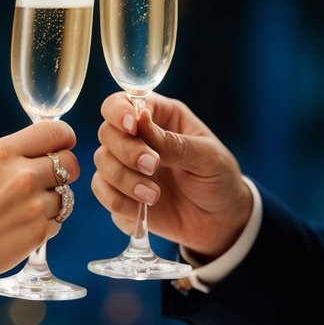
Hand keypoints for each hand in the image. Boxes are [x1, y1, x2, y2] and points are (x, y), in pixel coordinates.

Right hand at [0, 119, 78, 290]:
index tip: (62, 145)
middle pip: (71, 162)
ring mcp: (34, 204)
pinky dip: (45, 223)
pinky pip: (57, 220)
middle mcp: (23, 174)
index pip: (55, 131)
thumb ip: (8, 158)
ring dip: (52, 200)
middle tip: (49, 180)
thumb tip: (38, 153)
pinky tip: (21, 227)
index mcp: (2, 153)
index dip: (64, 137)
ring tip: (25, 209)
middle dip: (64, 170)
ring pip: (66, 194)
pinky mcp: (39, 231)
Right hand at [91, 92, 251, 259]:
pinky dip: (119, 201)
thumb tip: (140, 118)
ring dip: (123, 179)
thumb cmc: (219, 178)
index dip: (119, 111)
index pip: (123, 102)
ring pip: (101, 162)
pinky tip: (143, 209)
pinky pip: (103, 193)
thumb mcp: (206, 157)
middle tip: (153, 165)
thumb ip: (172, 142)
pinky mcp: (121, 195)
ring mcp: (127, 167)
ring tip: (154, 195)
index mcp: (160, 116)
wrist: (222, 222)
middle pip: (107, 132)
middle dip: (126, 150)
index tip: (131, 126)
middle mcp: (137, 138)